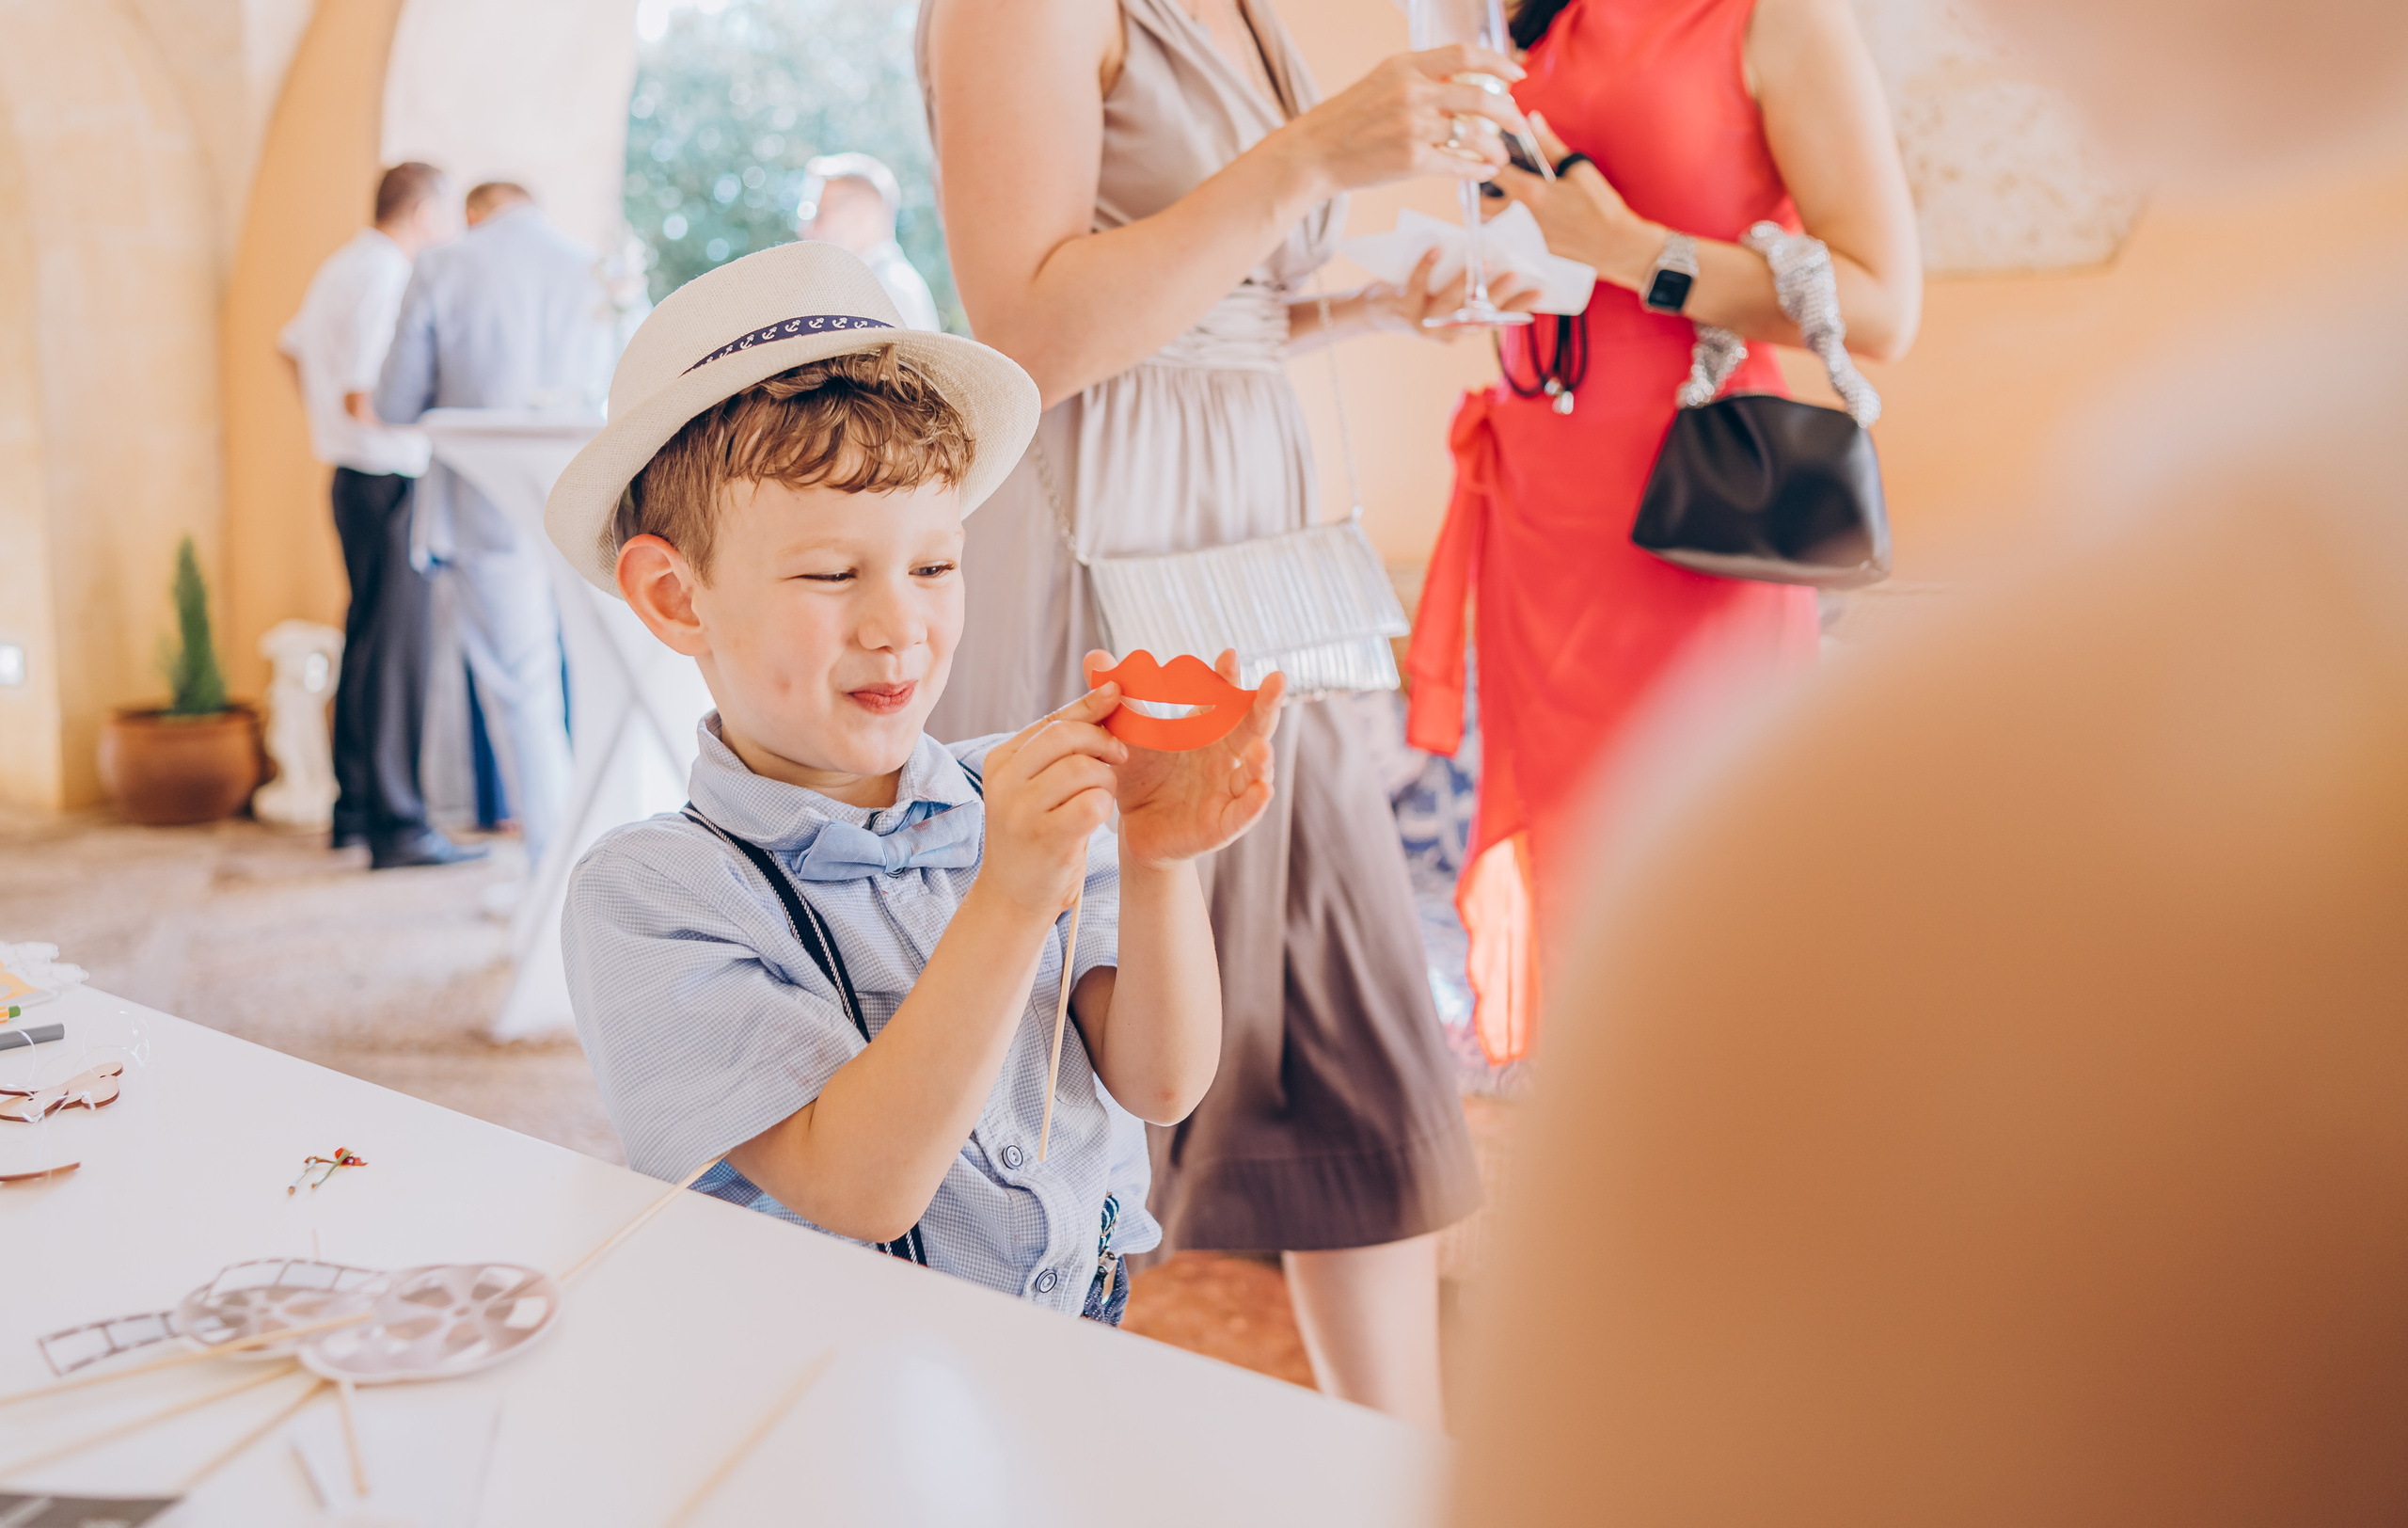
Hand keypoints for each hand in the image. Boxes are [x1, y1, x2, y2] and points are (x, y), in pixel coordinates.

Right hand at [977, 687, 1127, 916]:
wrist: (1012, 897)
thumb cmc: (1034, 835)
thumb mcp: (1035, 788)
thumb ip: (1060, 751)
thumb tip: (1104, 698)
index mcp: (1001, 761)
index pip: (1052, 721)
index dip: (1089, 706)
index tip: (1117, 692)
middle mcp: (1004, 781)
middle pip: (1067, 737)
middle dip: (1103, 741)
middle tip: (1120, 757)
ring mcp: (1020, 810)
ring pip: (1083, 768)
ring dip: (1106, 780)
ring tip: (1100, 797)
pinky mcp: (1044, 837)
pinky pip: (1092, 802)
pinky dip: (1104, 805)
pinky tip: (1095, 817)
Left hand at [1086, 650, 1283, 871]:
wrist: (1134, 829)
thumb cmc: (1140, 776)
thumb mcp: (1125, 736)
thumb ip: (1116, 699)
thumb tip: (1093, 655)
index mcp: (1207, 730)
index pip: (1223, 698)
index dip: (1227, 678)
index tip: (1227, 655)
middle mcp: (1226, 756)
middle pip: (1252, 728)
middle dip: (1266, 705)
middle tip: (1277, 681)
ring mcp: (1227, 790)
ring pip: (1254, 772)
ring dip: (1263, 760)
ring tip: (1263, 748)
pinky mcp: (1222, 824)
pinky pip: (1242, 813)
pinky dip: (1254, 803)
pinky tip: (1262, 790)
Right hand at [1277, 45, 1531, 195]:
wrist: (1313, 154)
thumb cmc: (1348, 120)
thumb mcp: (1383, 82)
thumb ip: (1422, 78)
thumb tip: (1465, 82)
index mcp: (1406, 66)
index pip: (1464, 56)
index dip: (1498, 64)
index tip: (1517, 75)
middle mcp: (1412, 93)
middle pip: (1479, 97)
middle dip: (1508, 113)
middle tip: (1519, 123)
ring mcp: (1412, 128)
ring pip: (1473, 135)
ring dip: (1495, 148)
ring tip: (1501, 157)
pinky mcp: (1411, 161)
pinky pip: (1459, 164)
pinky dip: (1477, 169)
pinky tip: (1484, 171)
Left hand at [1364, 248, 1543, 338]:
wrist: (1372, 313)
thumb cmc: (1418, 298)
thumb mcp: (1445, 299)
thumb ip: (1468, 288)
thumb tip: (1496, 254)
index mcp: (1460, 331)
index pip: (1495, 320)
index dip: (1517, 308)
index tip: (1540, 292)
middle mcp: (1443, 332)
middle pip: (1475, 314)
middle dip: (1497, 294)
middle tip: (1517, 275)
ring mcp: (1422, 323)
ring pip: (1449, 303)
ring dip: (1467, 281)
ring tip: (1484, 261)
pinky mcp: (1401, 308)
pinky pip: (1417, 284)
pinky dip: (1427, 264)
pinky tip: (1437, 247)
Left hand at [1486, 112, 1658, 286]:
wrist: (1618, 246)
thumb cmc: (1602, 206)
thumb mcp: (1577, 169)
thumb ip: (1549, 145)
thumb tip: (1532, 120)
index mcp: (1530, 193)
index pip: (1493, 172)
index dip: (1487, 161)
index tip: (1491, 155)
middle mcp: (1521, 218)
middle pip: (1481, 205)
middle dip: (1480, 192)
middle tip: (1489, 180)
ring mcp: (1526, 238)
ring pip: (1496, 223)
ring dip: (1496, 209)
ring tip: (1509, 197)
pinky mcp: (1535, 251)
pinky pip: (1517, 235)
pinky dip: (1519, 223)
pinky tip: (1537, 215)